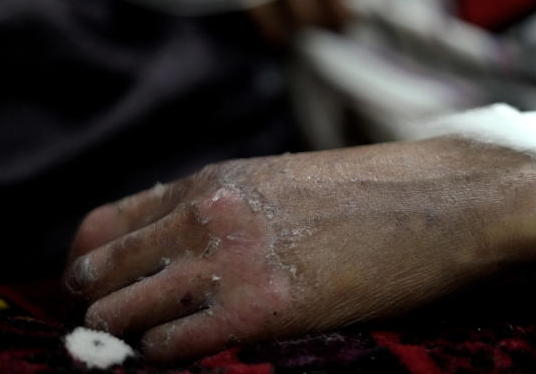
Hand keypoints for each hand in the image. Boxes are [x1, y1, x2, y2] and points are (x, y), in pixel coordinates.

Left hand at [64, 138, 535, 362]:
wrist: (442, 201)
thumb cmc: (373, 193)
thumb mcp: (284, 180)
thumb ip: (226, 203)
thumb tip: (178, 236)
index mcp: (213, 180)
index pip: (106, 224)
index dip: (93, 264)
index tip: (103, 289)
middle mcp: (208, 214)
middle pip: (101, 271)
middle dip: (98, 305)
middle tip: (111, 332)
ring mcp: (231, 259)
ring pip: (123, 312)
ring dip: (124, 335)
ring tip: (144, 348)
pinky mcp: (262, 307)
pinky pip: (172, 343)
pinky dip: (165, 355)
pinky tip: (188, 352)